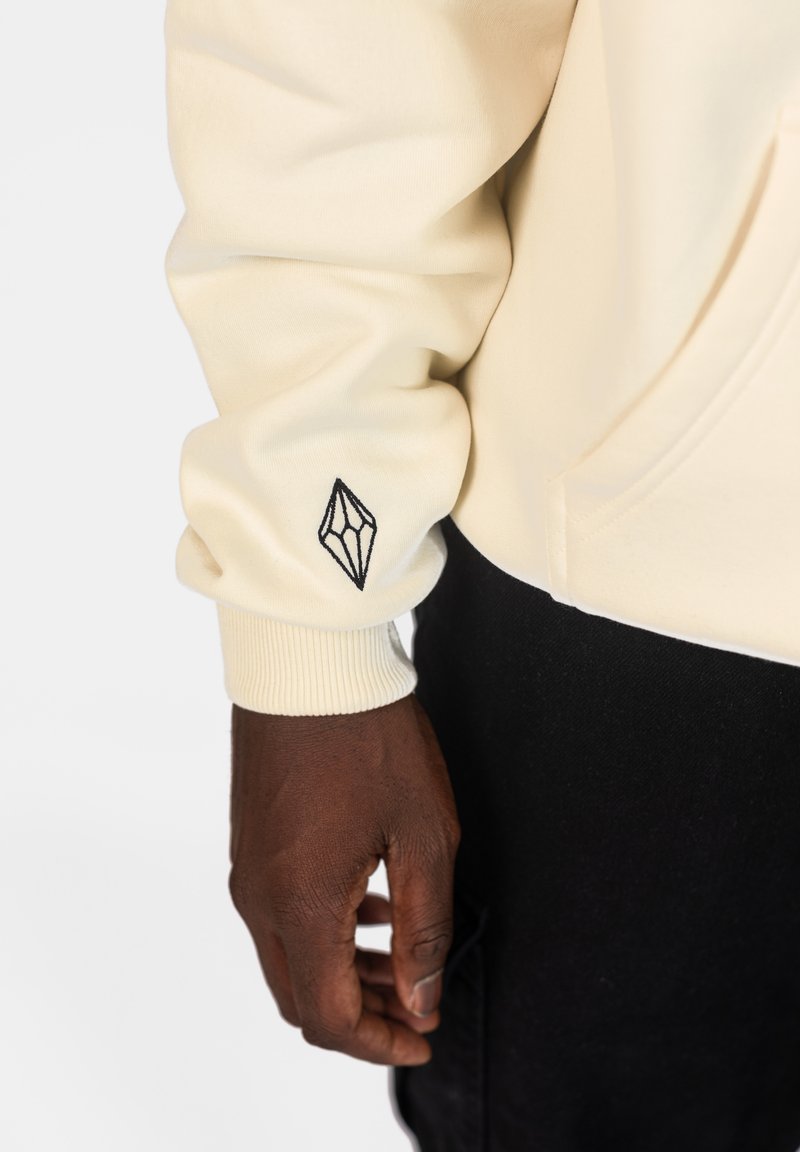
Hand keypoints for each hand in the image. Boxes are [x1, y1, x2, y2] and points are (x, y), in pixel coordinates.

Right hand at [227, 691, 460, 1065]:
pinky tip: (373, 903)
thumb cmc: (371, 737)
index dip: (379, 1044)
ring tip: (400, 957)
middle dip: (360, 1016)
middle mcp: (259, 896)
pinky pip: (280, 911)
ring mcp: (248, 866)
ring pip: (289, 954)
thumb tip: (420, 998)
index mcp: (299, 903)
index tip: (425, 1037)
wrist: (310, 660)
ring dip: (342, 971)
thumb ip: (423, 929)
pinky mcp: (251, 840)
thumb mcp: (423, 835)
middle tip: (415, 1006)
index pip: (328, 1017)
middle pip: (301, 995)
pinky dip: (324, 929)